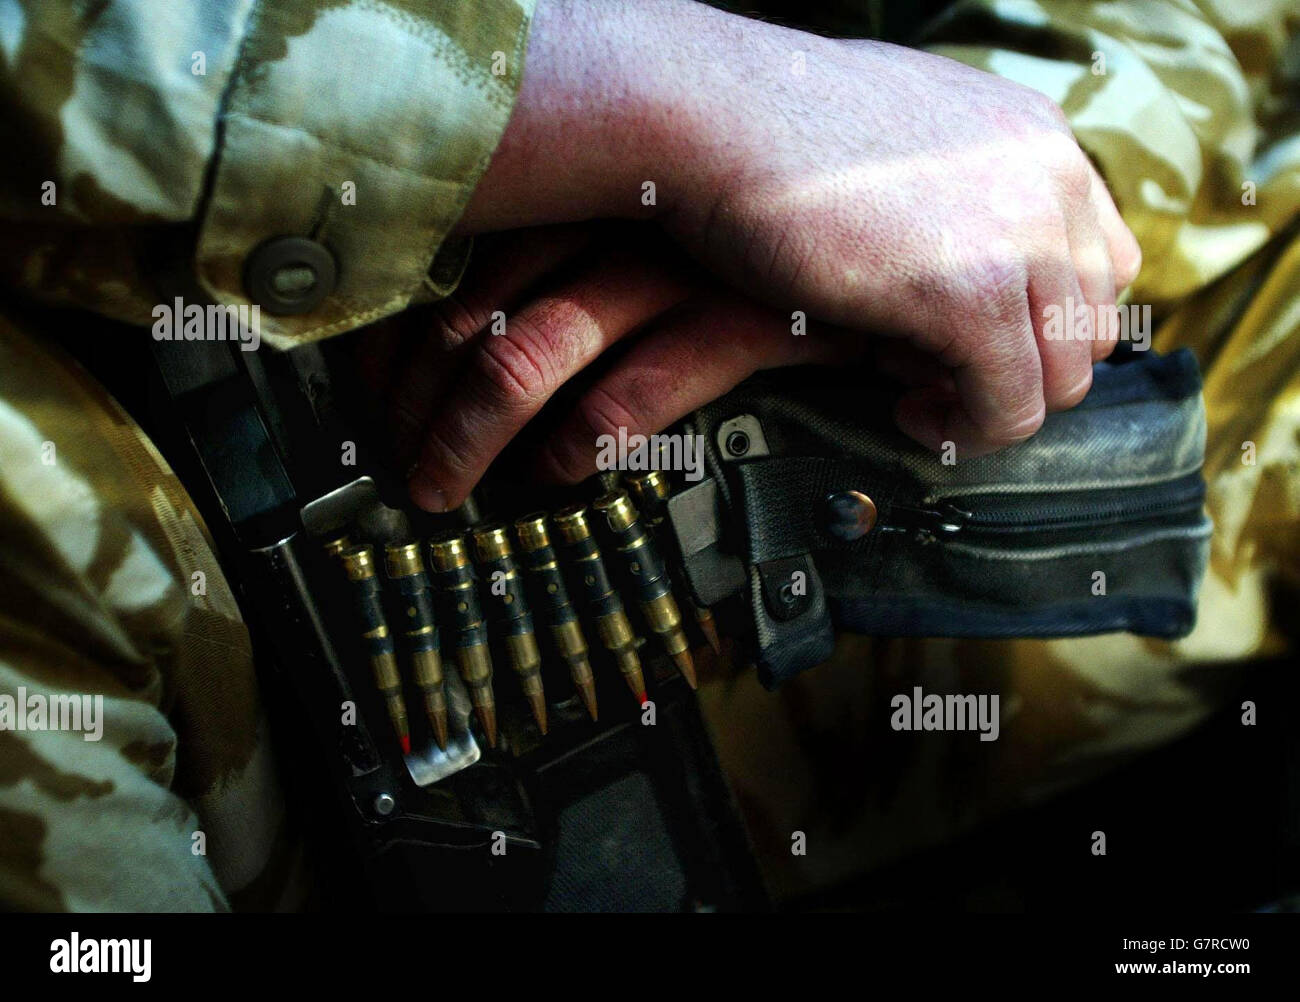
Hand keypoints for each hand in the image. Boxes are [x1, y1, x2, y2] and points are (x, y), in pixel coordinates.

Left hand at [369, 224, 868, 511]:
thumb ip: (581, 266)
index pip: (450, 261)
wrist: (901, 228)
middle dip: (416, 404)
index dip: (394, 337)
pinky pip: (633, 388)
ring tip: (446, 490)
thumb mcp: (659, 233)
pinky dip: (580, 441)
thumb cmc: (771, 240)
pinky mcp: (742, 317)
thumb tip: (485, 337)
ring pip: (526, 354)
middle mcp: (616, 215)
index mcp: (585, 186)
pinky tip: (559, 472)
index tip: (372, 395)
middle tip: (402, 465)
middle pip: (470, 314)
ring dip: (469, 436)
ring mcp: (677, 264)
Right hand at [457, 0, 1141, 458]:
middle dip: (1022, 370)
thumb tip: (943, 245)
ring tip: (918, 396)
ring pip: (1061, 379)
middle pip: (1092, 328)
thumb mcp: (894, 134)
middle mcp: (1049, 181)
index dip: (1041, 321)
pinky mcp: (972, 298)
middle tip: (941, 378)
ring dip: (993, 406)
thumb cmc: (772, 125)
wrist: (712, 112)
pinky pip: (1009, 408)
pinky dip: (964, 430)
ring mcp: (1020, 239)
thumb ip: (948, 186)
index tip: (975, 342)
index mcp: (1035, 139)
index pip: (1101, 262)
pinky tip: (906, 412)